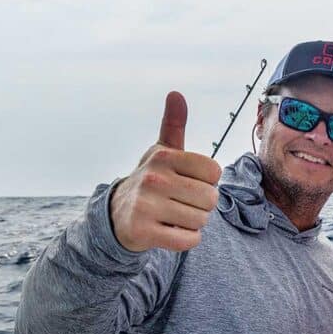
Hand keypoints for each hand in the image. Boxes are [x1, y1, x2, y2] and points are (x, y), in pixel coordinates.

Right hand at [109, 91, 222, 252]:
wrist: (118, 214)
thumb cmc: (152, 181)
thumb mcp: (162, 152)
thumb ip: (173, 125)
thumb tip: (176, 94)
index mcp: (163, 157)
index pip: (214, 172)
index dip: (207, 181)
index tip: (188, 181)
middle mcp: (153, 179)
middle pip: (210, 198)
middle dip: (202, 205)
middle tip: (181, 202)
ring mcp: (146, 206)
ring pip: (201, 221)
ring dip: (193, 223)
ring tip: (173, 215)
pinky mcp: (143, 232)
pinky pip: (188, 240)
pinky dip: (186, 239)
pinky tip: (169, 230)